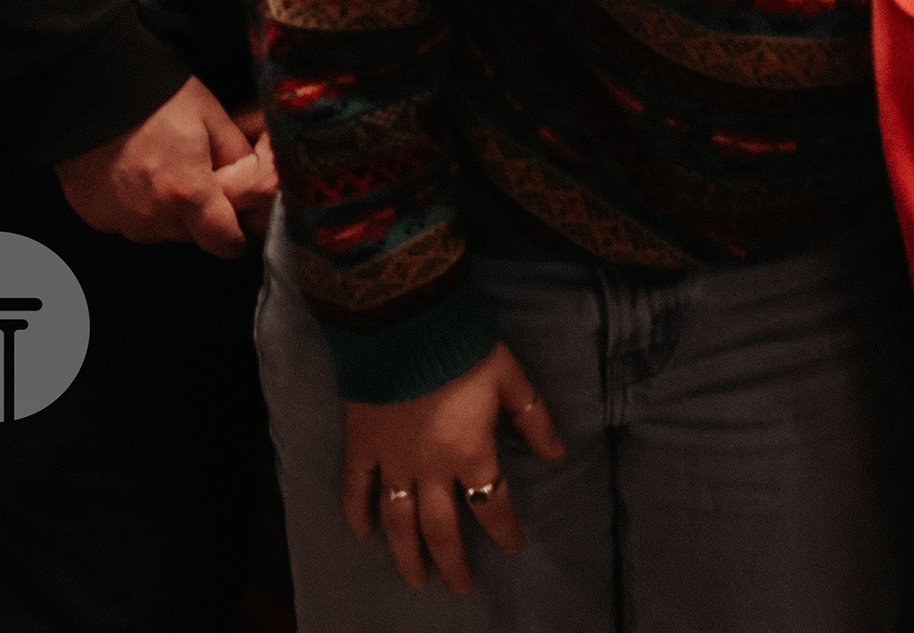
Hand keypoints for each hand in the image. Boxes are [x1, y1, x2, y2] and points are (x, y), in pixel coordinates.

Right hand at [53, 77, 279, 254]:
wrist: (94, 87)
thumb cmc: (157, 97)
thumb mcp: (213, 118)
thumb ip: (238, 157)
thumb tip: (251, 182)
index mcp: (187, 193)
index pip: (224, 243)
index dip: (238, 238)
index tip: (243, 228)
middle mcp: (151, 216)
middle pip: (191, 236)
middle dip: (201, 217)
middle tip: (199, 180)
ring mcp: (118, 219)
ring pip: (158, 232)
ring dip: (168, 214)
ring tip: (164, 171)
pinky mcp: (94, 216)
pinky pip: (127, 223)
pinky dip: (137, 208)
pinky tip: (136, 176)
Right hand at [343, 343, 564, 593]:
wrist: (406, 325)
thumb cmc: (464, 349)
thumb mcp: (512, 379)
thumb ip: (533, 419)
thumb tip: (557, 455)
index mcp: (470, 453)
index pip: (492, 505)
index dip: (504, 530)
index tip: (514, 548)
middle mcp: (429, 469)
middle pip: (441, 528)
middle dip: (454, 561)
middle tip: (460, 587)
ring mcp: (391, 462)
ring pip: (398, 522)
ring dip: (407, 554)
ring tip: (417, 580)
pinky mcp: (361, 446)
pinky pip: (355, 490)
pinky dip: (358, 514)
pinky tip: (363, 535)